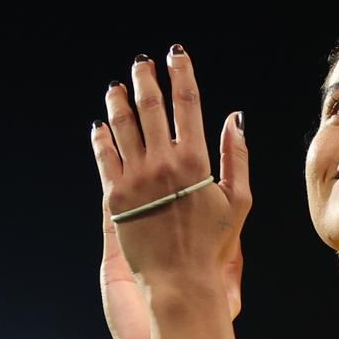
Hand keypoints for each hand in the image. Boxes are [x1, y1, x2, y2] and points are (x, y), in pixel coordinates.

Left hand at [91, 46, 248, 332]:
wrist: (180, 282)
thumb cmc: (213, 246)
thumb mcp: (238, 201)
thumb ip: (237, 157)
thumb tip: (235, 119)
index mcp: (196, 162)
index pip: (188, 104)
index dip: (182, 75)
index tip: (177, 56)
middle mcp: (164, 164)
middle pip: (151, 107)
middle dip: (146, 80)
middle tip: (141, 64)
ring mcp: (137, 179)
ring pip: (123, 127)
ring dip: (119, 102)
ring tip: (116, 88)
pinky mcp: (115, 198)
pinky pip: (104, 157)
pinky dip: (101, 137)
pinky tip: (100, 126)